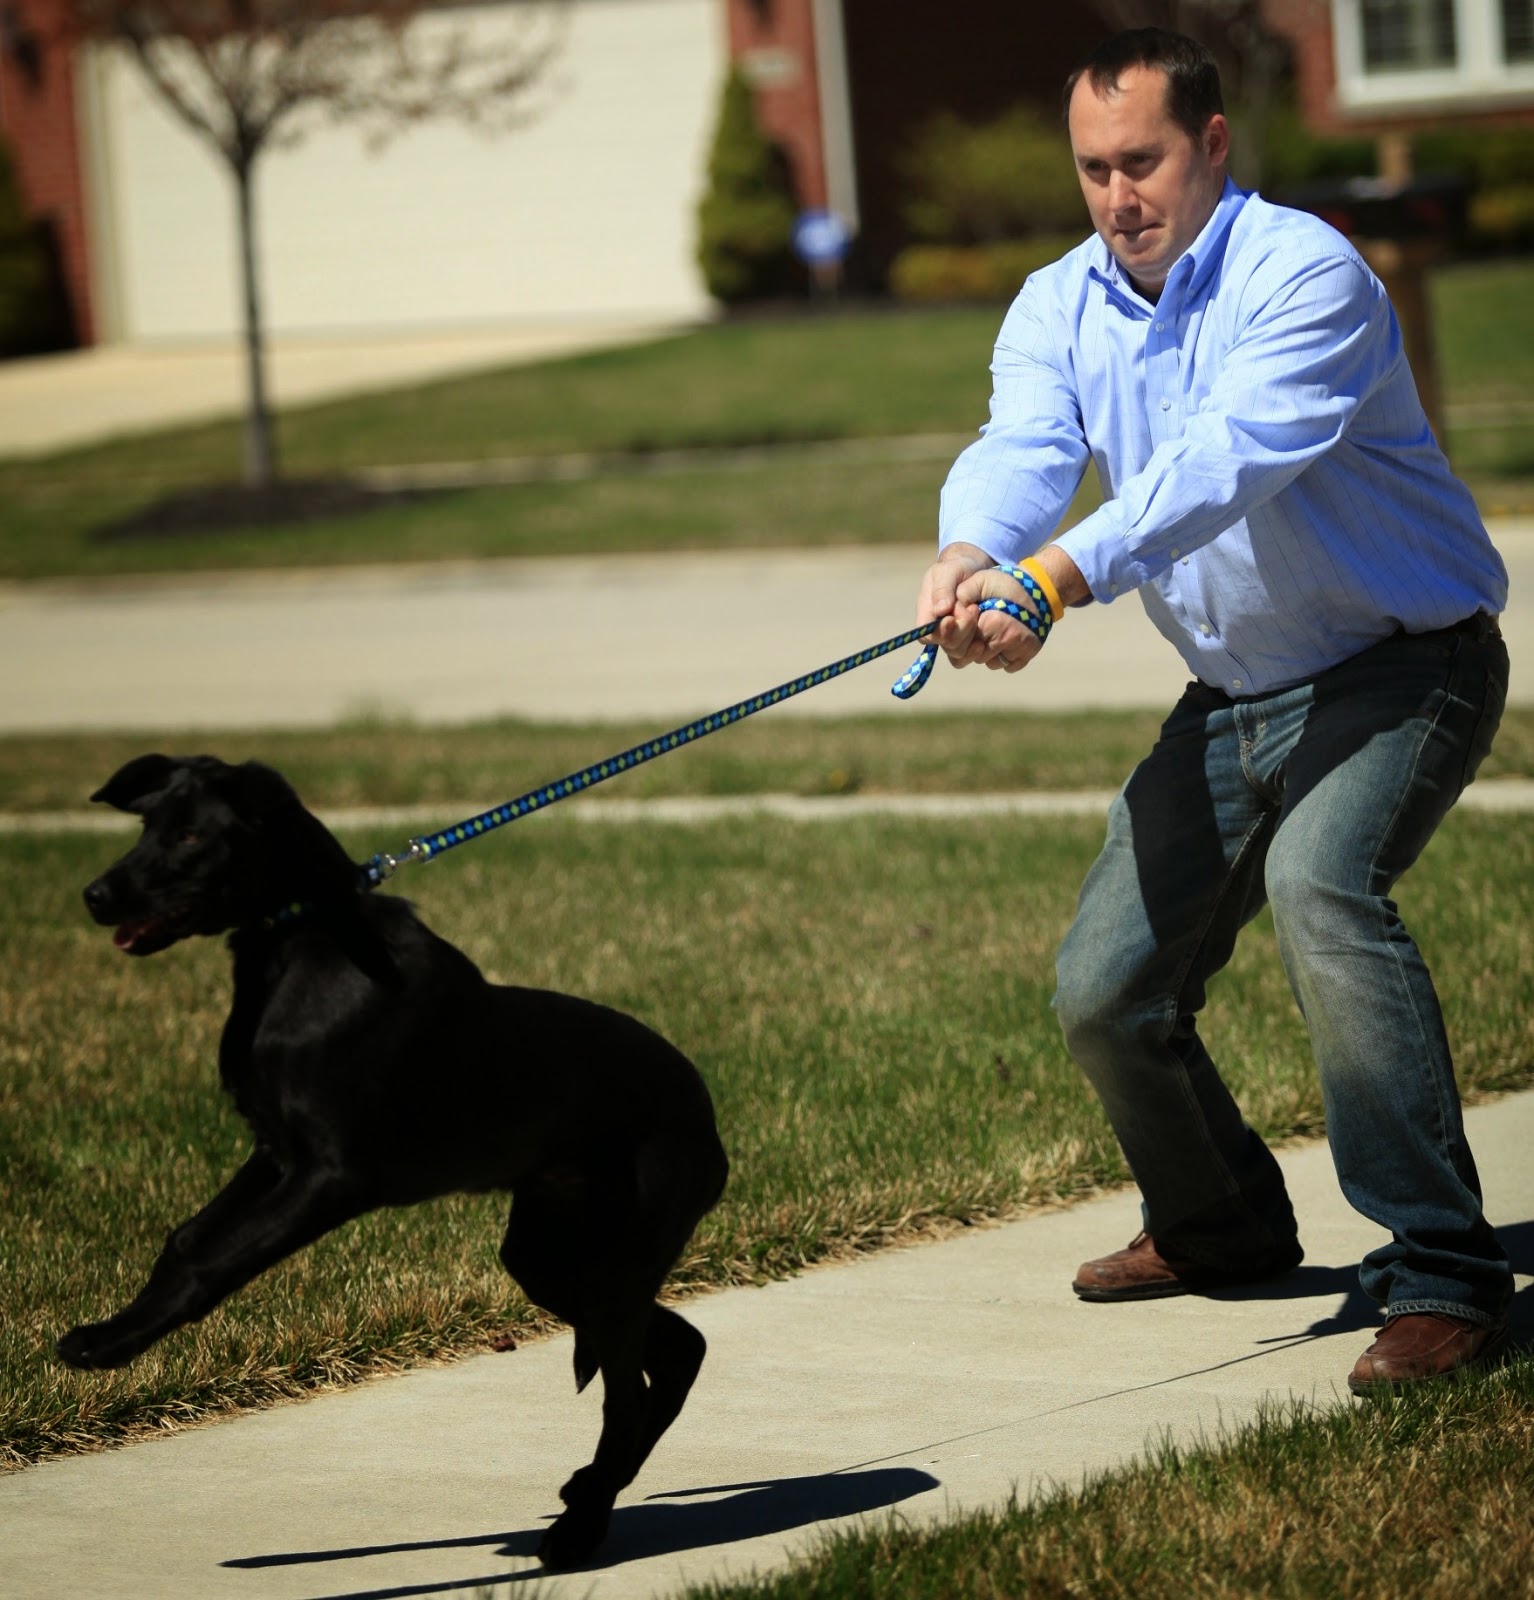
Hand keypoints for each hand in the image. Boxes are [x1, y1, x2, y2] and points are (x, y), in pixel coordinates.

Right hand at [915, 543, 994, 668]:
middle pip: (944, 644)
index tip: (952, 619)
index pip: (925, 634)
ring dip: (970, 638)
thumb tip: (941, 611)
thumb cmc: (958, 569)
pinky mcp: (966, 641)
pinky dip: (976, 650)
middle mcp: (937, 629)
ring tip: (979, 613)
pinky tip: (983, 641)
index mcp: (926, 613)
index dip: (939, 631)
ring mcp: (952, 637)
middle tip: (973, 608)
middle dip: (960, 631)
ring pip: (957, 653)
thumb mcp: (948, 571)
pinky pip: (967, 656)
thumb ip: (943, 589)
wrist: (974, 572)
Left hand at [955, 566, 1046, 672]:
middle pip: (971, 654)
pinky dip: (1000, 655)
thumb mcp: (981, 579)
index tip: (972, 613)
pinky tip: (1001, 638)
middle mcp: (1007, 640)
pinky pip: (1004, 665)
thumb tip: (945, 611)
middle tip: (978, 623)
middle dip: (968, 641)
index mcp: (993, 623)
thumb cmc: (1007, 583)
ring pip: (986, 661)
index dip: (961, 628)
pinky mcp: (1027, 656)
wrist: (1041, 589)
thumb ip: (961, 594)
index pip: (961, 640)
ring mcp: (1020, 651)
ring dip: (983, 650)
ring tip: (990, 629)